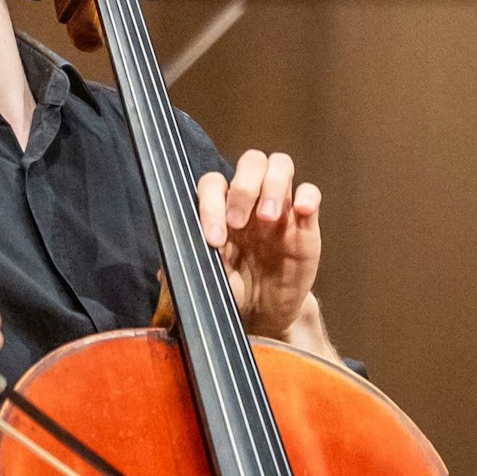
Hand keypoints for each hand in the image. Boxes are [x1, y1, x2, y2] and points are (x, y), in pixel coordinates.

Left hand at [196, 151, 325, 346]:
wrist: (263, 314)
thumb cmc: (232, 291)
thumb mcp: (208, 281)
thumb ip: (189, 268)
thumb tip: (166, 268)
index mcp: (222, 208)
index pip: (214, 184)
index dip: (211, 205)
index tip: (214, 239)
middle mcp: (251, 200)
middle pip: (251, 162)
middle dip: (243, 187)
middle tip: (239, 223)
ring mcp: (280, 207)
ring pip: (280, 165)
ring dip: (273, 186)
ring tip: (268, 218)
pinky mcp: (305, 224)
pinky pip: (310, 192)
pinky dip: (308, 195)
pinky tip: (302, 211)